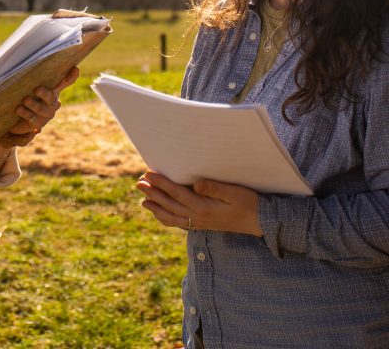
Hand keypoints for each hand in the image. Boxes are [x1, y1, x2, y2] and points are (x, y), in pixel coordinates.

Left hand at [0, 67, 79, 147]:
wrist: (20, 118)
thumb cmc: (31, 97)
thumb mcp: (35, 85)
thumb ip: (40, 76)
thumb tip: (56, 63)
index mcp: (54, 90)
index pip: (66, 81)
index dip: (71, 76)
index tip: (75, 69)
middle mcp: (54, 102)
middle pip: (51, 97)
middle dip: (44, 93)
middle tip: (36, 89)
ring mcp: (47, 114)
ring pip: (41, 109)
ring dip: (33, 104)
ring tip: (25, 100)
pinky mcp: (39, 124)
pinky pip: (33, 118)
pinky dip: (25, 113)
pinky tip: (18, 109)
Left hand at [136, 172, 262, 236]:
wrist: (261, 223)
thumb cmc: (250, 204)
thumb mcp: (235, 193)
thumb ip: (215, 188)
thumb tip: (196, 184)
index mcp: (204, 208)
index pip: (177, 193)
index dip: (161, 183)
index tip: (148, 174)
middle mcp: (198, 217)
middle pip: (169, 204)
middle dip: (152, 193)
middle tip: (138, 183)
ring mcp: (199, 223)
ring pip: (171, 215)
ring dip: (156, 206)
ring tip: (142, 199)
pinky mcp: (202, 225)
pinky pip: (179, 223)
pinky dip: (166, 218)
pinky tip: (158, 213)